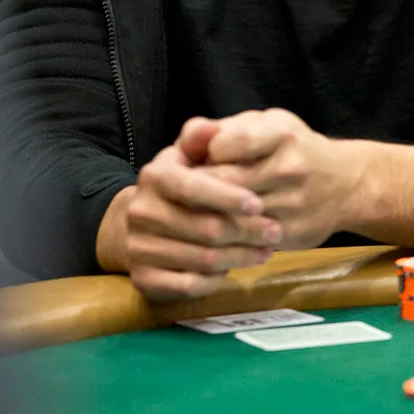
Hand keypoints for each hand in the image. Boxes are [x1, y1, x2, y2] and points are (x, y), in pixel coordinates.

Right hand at [115, 120, 283, 301]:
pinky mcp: (143, 279)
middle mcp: (141, 211)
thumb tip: (211, 127)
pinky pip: (188, 285)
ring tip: (265, 250)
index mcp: (155, 176)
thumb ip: (203, 136)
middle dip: (246, 231)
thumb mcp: (191, 153)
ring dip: (239, 256)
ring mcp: (138, 247)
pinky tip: (232, 269)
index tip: (258, 205)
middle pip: (205, 228)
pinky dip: (215, 280)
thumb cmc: (183, 182)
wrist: (145, 220)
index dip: (227, 197)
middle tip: (275, 232)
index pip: (193, 186)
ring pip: (202, 259)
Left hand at [180, 109, 359, 250]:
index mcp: (279, 133)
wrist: (347, 183)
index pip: (222, 145)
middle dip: (195, 190)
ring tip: (188, 214)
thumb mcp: (266, 124)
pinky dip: (225, 239)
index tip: (194, 160)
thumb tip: (188, 138)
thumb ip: (224, 129)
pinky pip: (245, 240)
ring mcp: (292, 203)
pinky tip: (214, 233)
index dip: (201, 154)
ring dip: (204, 217)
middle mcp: (289, 167)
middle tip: (177, 194)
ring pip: (231, 216)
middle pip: (223, 183)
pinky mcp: (291, 233)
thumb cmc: (294, 148)